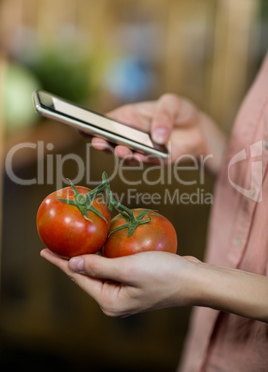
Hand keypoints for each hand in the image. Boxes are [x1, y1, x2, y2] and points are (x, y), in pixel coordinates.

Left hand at [40, 249, 198, 316]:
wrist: (195, 279)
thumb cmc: (164, 275)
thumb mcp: (128, 269)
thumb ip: (99, 267)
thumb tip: (72, 264)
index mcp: (110, 301)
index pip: (78, 278)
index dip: (60, 263)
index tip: (43, 250)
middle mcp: (115, 299)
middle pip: (86, 275)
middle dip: (72, 259)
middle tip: (57, 243)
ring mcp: (126, 291)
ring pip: (100, 270)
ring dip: (89, 255)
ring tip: (74, 242)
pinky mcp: (135, 282)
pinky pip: (113, 266)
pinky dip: (105, 255)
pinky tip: (101, 244)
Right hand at [92, 94, 226, 175]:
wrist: (199, 130)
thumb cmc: (179, 113)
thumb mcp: (172, 103)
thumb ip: (163, 115)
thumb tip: (158, 136)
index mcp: (127, 118)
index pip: (105, 123)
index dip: (91, 126)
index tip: (79, 127)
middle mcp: (129, 136)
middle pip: (110, 142)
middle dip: (102, 143)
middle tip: (99, 142)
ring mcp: (140, 150)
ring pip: (125, 155)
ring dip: (122, 154)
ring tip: (122, 150)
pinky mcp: (154, 161)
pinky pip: (145, 162)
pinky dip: (143, 160)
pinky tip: (141, 156)